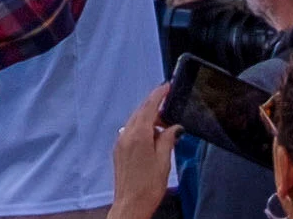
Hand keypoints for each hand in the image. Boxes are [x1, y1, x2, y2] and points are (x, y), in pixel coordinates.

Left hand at [110, 84, 178, 218]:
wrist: (130, 205)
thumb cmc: (147, 188)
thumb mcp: (164, 162)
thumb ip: (168, 139)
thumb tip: (174, 127)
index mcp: (138, 135)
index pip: (149, 106)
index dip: (158, 94)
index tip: (167, 86)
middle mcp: (126, 136)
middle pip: (140, 112)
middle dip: (154, 106)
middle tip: (169, 105)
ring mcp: (120, 143)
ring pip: (135, 121)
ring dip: (148, 118)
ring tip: (164, 126)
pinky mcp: (119, 151)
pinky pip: (130, 132)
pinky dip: (142, 129)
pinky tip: (152, 138)